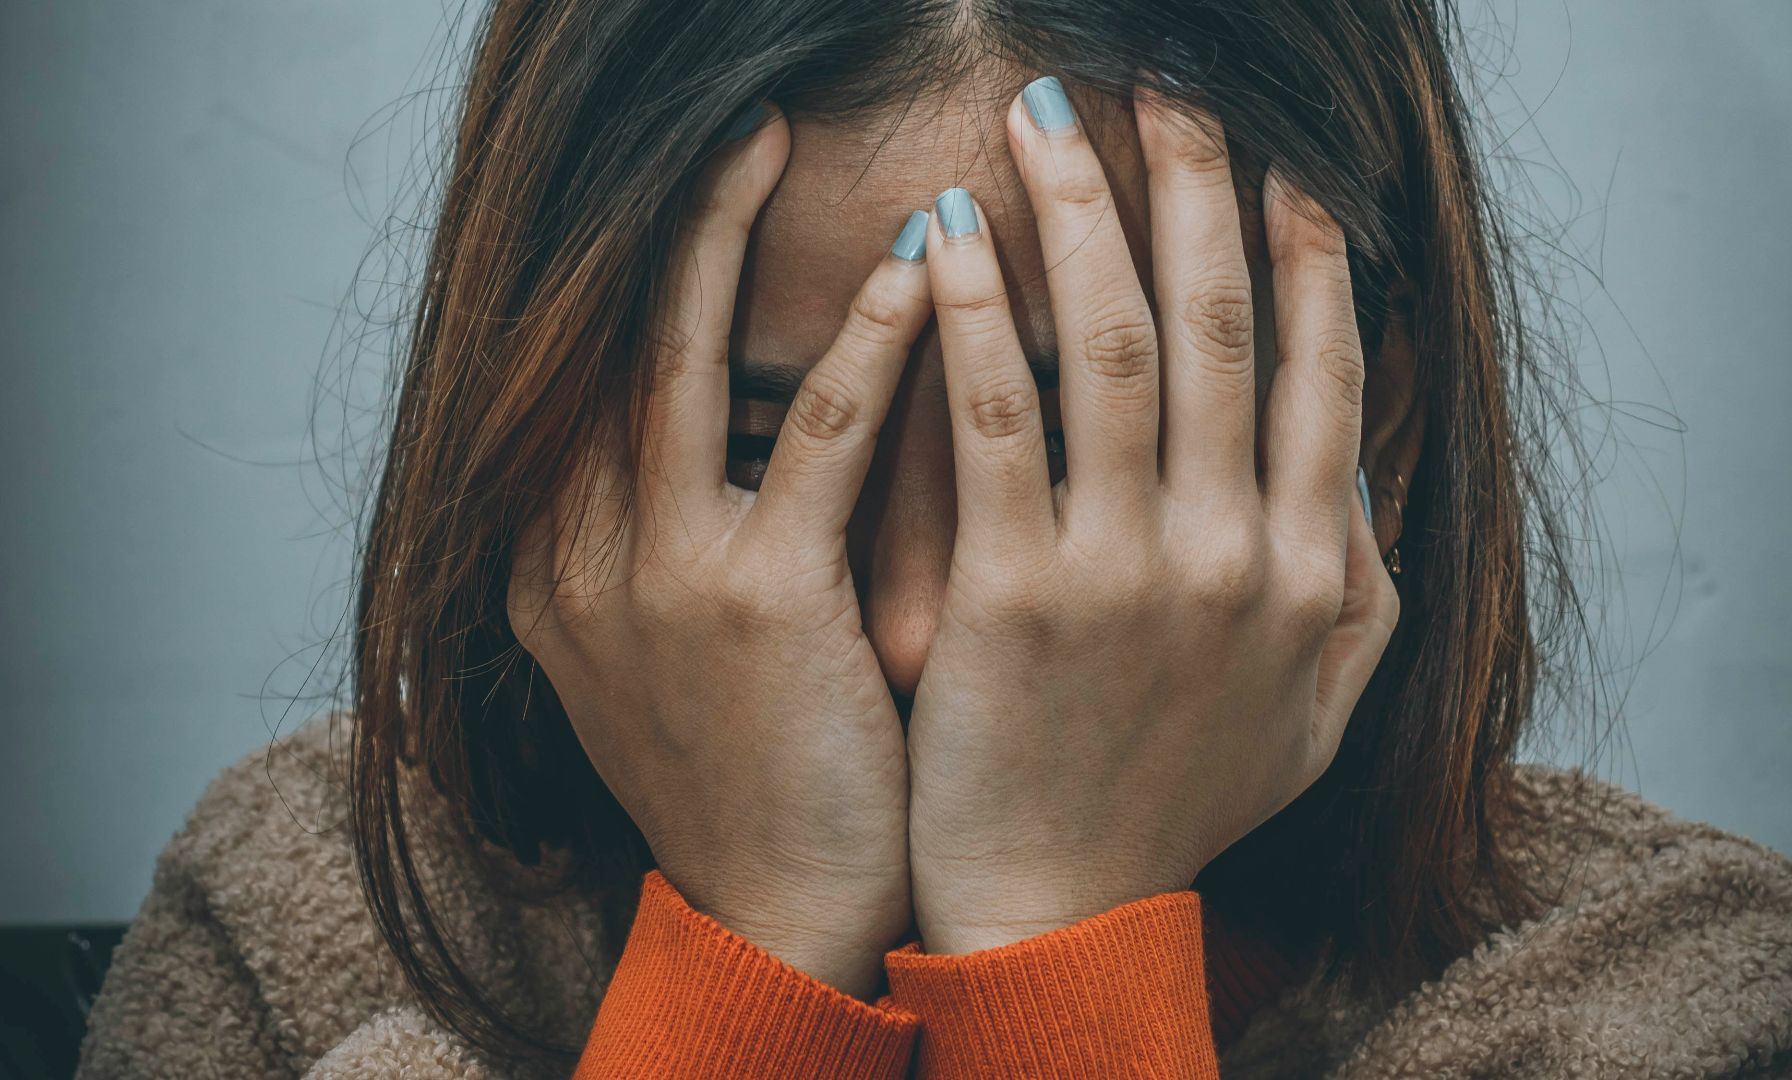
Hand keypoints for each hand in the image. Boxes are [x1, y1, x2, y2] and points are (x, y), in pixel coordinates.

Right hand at [506, 106, 931, 997]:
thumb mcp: (670, 647)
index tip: (693, 188)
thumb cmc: (752, 772)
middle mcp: (573, 554)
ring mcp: (652, 576)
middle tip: (733, 122)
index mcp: (550, 563)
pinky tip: (918, 270)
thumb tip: (736, 423)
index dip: (632, 270)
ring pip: (680, 359)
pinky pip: (817, 438)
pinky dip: (866, 344)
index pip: (579, 376)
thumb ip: (668, 535)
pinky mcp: (753, 603)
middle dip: (667, 220)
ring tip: (779, 136)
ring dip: (727, 234)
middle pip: (606, 340)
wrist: (776, 913)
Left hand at [904, 81, 1399, 952]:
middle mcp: (1236, 553)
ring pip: (1113, 344)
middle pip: (1219, 325)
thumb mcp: (1314, 713)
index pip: (1320, 372)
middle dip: (1196, 186)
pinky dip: (972, 314)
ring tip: (1047, 116)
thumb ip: (1360, 590)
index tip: (1284, 164)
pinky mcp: (1016, 593)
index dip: (1306, 254)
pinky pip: (996, 419)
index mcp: (1311, 570)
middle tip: (1167, 84)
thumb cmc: (1177, 805)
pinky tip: (945, 231)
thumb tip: (1362, 471)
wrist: (1062, 912)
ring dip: (1084, 212)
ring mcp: (1128, 570)